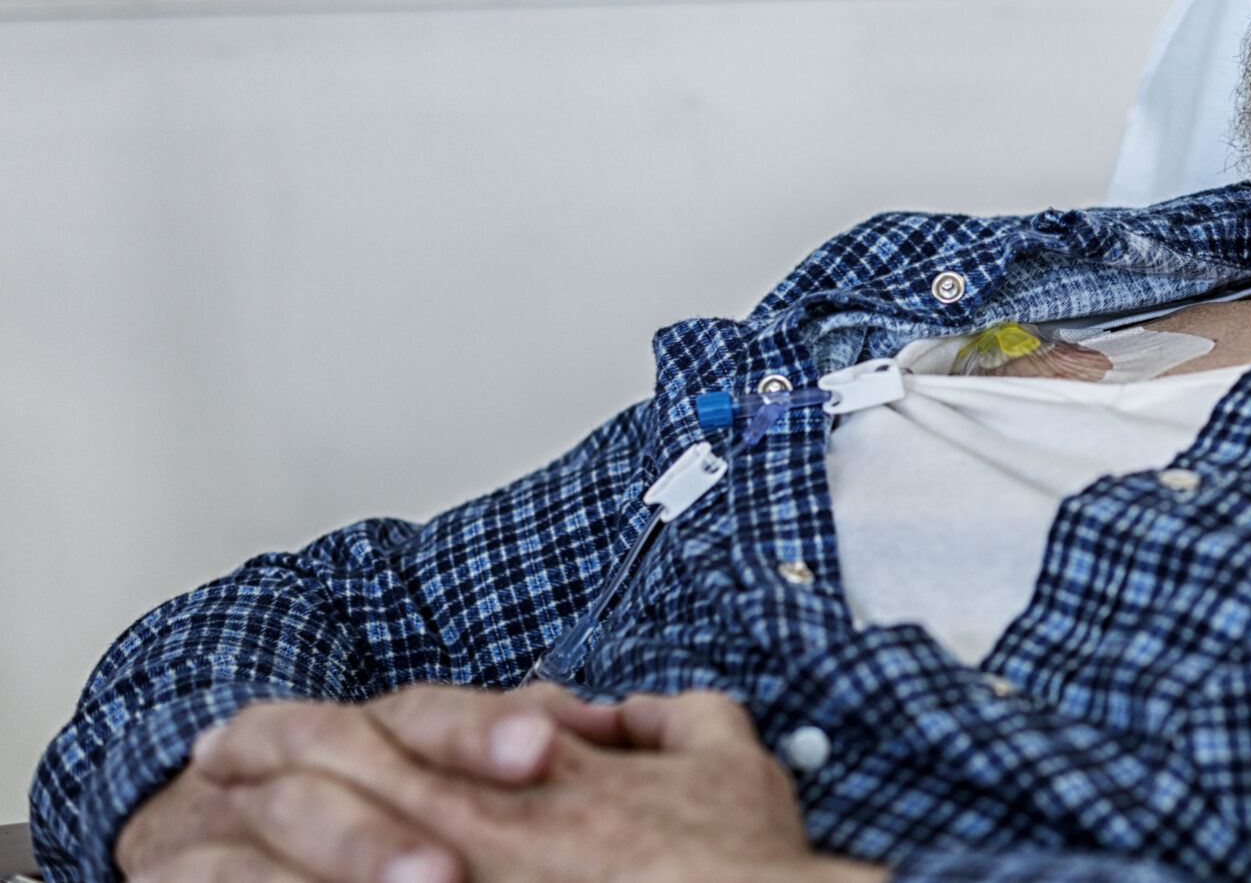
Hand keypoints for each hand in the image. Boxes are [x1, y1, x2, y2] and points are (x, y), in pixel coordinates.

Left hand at [183, 686, 885, 882]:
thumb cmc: (737, 864)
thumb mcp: (724, 759)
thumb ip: (673, 721)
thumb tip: (636, 714)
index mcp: (522, 777)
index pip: (387, 725)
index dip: (302, 723)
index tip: (247, 729)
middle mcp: (472, 833)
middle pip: (326, 780)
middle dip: (256, 764)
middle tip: (207, 761)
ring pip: (304, 867)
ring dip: (233, 859)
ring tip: (181, 856)